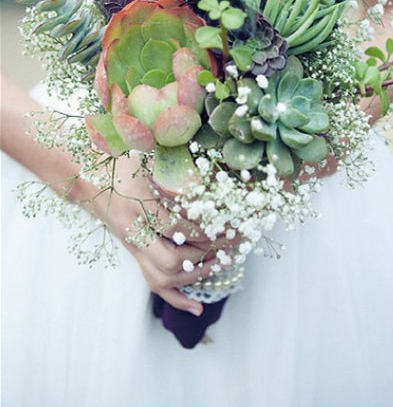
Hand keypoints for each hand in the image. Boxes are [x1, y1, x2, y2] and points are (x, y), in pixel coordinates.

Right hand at [80, 153, 228, 315]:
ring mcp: (131, 246)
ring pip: (163, 278)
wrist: (85, 173)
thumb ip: (175, 171)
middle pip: (172, 260)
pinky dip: (177, 298)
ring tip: (224, 262)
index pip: (178, 228)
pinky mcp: (133, 253)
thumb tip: (212, 183)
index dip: (206, 230)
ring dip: (197, 275)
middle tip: (234, 244)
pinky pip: (152, 283)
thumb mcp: (148, 157)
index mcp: (137, 204)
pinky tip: (197, 307)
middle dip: (207, 255)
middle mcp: (133, 231)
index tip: (230, 224)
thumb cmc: (120, 159)